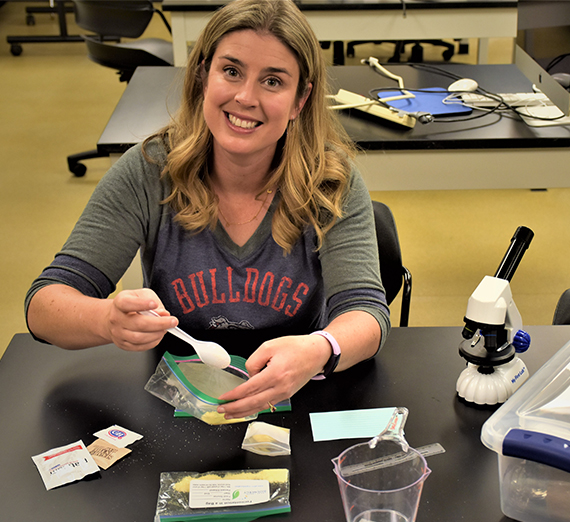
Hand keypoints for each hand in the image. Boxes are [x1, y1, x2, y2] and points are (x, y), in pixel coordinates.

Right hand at [104, 289, 177, 351]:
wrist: (115, 317)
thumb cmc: (131, 304)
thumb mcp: (141, 295)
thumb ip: (153, 300)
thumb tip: (163, 313)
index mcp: (120, 303)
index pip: (127, 303)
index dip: (141, 304)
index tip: (154, 303)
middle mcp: (116, 319)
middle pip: (138, 324)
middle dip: (159, 323)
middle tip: (172, 321)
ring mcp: (119, 333)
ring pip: (139, 338)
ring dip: (157, 334)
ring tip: (165, 328)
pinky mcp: (123, 344)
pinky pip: (140, 347)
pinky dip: (153, 342)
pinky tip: (158, 335)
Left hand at [216, 334, 330, 418]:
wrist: (317, 353)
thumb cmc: (296, 347)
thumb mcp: (270, 346)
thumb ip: (254, 360)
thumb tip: (248, 375)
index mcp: (275, 374)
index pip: (249, 389)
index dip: (234, 395)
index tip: (223, 398)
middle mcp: (280, 387)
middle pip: (253, 403)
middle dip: (235, 408)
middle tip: (221, 410)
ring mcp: (285, 393)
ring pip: (260, 407)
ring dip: (243, 413)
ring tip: (230, 415)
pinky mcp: (287, 395)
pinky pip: (268, 404)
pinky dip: (255, 409)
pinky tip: (246, 410)